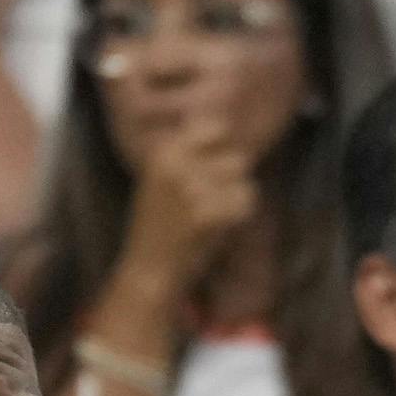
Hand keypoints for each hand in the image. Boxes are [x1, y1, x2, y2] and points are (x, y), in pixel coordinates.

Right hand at [112, 128, 267, 296]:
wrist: (149, 269)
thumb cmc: (160, 226)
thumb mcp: (162, 178)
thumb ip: (188, 153)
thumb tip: (227, 129)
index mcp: (164, 151)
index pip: (214, 127)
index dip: (223, 148)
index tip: (216, 169)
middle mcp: (178, 164)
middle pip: (236, 157)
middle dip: (234, 178)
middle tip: (217, 199)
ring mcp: (194, 187)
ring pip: (245, 179)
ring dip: (238, 196)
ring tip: (217, 213)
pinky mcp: (209, 212)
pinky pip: (247, 201)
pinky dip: (241, 215)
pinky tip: (222, 226)